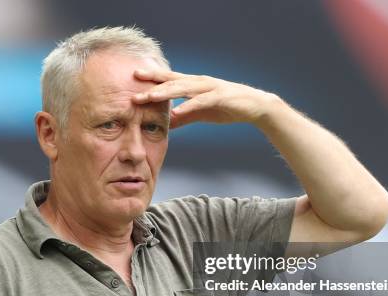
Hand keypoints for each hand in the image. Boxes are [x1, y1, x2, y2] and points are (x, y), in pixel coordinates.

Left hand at [132, 68, 278, 128]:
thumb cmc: (225, 108)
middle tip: (133, 87)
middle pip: (171, 81)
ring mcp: (209, 88)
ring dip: (165, 92)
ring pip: (183, 88)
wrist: (254, 107)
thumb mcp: (199, 113)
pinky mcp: (219, 96)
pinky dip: (188, 105)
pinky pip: (200, 101)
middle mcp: (198, 82)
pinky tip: (177, 111)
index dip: (151, 78)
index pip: (168, 79)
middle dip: (152, 84)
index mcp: (192, 85)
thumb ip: (182, 117)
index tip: (133, 78)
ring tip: (150, 96)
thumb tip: (165, 125)